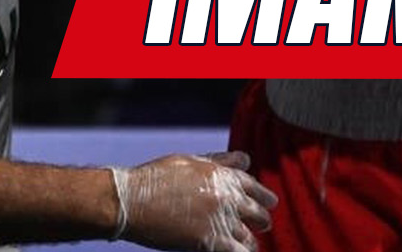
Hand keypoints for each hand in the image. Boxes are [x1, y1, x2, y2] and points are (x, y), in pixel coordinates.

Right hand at [111, 151, 276, 251]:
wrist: (132, 200)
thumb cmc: (157, 178)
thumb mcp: (192, 161)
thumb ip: (222, 161)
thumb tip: (246, 158)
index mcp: (225, 176)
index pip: (256, 188)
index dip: (264, 198)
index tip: (269, 204)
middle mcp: (228, 198)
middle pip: (258, 213)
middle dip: (262, 220)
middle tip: (263, 225)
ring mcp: (220, 221)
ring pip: (248, 237)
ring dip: (250, 242)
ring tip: (250, 246)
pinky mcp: (209, 243)